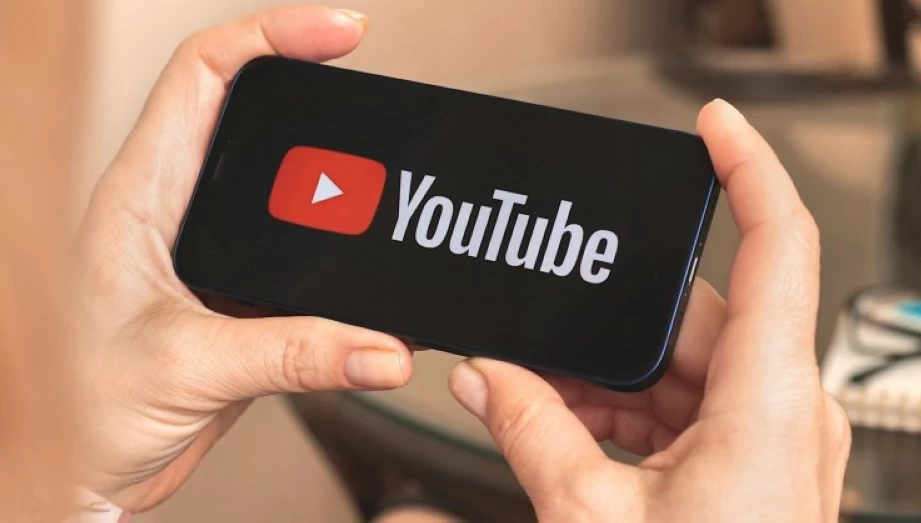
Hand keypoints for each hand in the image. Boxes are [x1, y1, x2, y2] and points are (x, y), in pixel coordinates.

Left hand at [73, 5, 412, 511]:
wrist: (83, 474)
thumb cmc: (83, 411)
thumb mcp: (190, 368)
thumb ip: (295, 354)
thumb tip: (381, 346)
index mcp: (143, 195)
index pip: (205, 74)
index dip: (275, 35)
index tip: (342, 34)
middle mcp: (179, 211)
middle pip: (256, 116)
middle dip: (319, 98)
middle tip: (376, 99)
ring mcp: (215, 253)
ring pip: (286, 189)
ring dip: (337, 186)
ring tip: (384, 183)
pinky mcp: (242, 296)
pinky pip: (303, 257)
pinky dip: (341, 258)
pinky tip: (369, 270)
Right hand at [448, 100, 849, 521]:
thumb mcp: (592, 512)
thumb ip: (529, 428)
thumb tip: (484, 375)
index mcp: (771, 400)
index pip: (780, 241)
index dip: (747, 167)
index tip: (711, 126)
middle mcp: (785, 408)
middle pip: (695, 319)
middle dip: (608, 327)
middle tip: (538, 338)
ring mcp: (770, 437)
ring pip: (680, 368)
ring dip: (608, 379)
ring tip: (536, 398)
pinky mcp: (749, 463)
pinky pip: (681, 409)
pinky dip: (625, 412)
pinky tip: (564, 425)